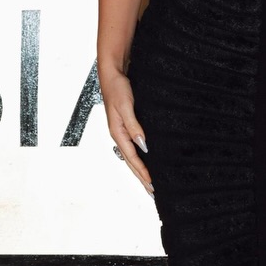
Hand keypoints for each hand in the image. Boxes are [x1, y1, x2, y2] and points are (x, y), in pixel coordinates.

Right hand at [100, 67, 152, 194]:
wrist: (112, 73)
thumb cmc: (117, 88)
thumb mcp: (126, 106)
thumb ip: (134, 126)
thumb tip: (143, 146)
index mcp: (117, 132)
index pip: (132, 158)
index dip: (143, 172)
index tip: (153, 184)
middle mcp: (119, 134)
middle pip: (131, 161)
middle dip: (141, 177)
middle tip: (153, 192)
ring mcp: (122, 131)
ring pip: (132, 156)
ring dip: (140, 170)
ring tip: (149, 182)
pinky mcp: (127, 125)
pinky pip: (133, 147)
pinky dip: (140, 157)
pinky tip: (147, 160)